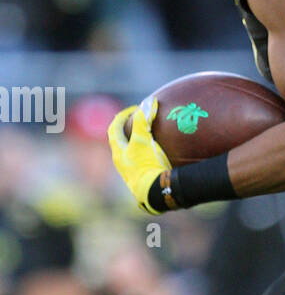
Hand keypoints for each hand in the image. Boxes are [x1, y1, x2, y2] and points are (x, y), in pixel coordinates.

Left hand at [108, 98, 171, 213]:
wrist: (154, 193)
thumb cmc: (146, 165)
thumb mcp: (143, 140)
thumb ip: (144, 121)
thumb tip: (148, 102)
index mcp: (118, 152)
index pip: (114, 129)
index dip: (122, 117)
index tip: (134, 109)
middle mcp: (121, 163)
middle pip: (120, 142)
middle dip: (128, 130)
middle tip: (140, 121)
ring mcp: (131, 173)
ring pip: (130, 153)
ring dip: (138, 143)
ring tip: (150, 136)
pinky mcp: (142, 180)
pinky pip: (142, 163)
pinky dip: (147, 154)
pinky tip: (160, 154)